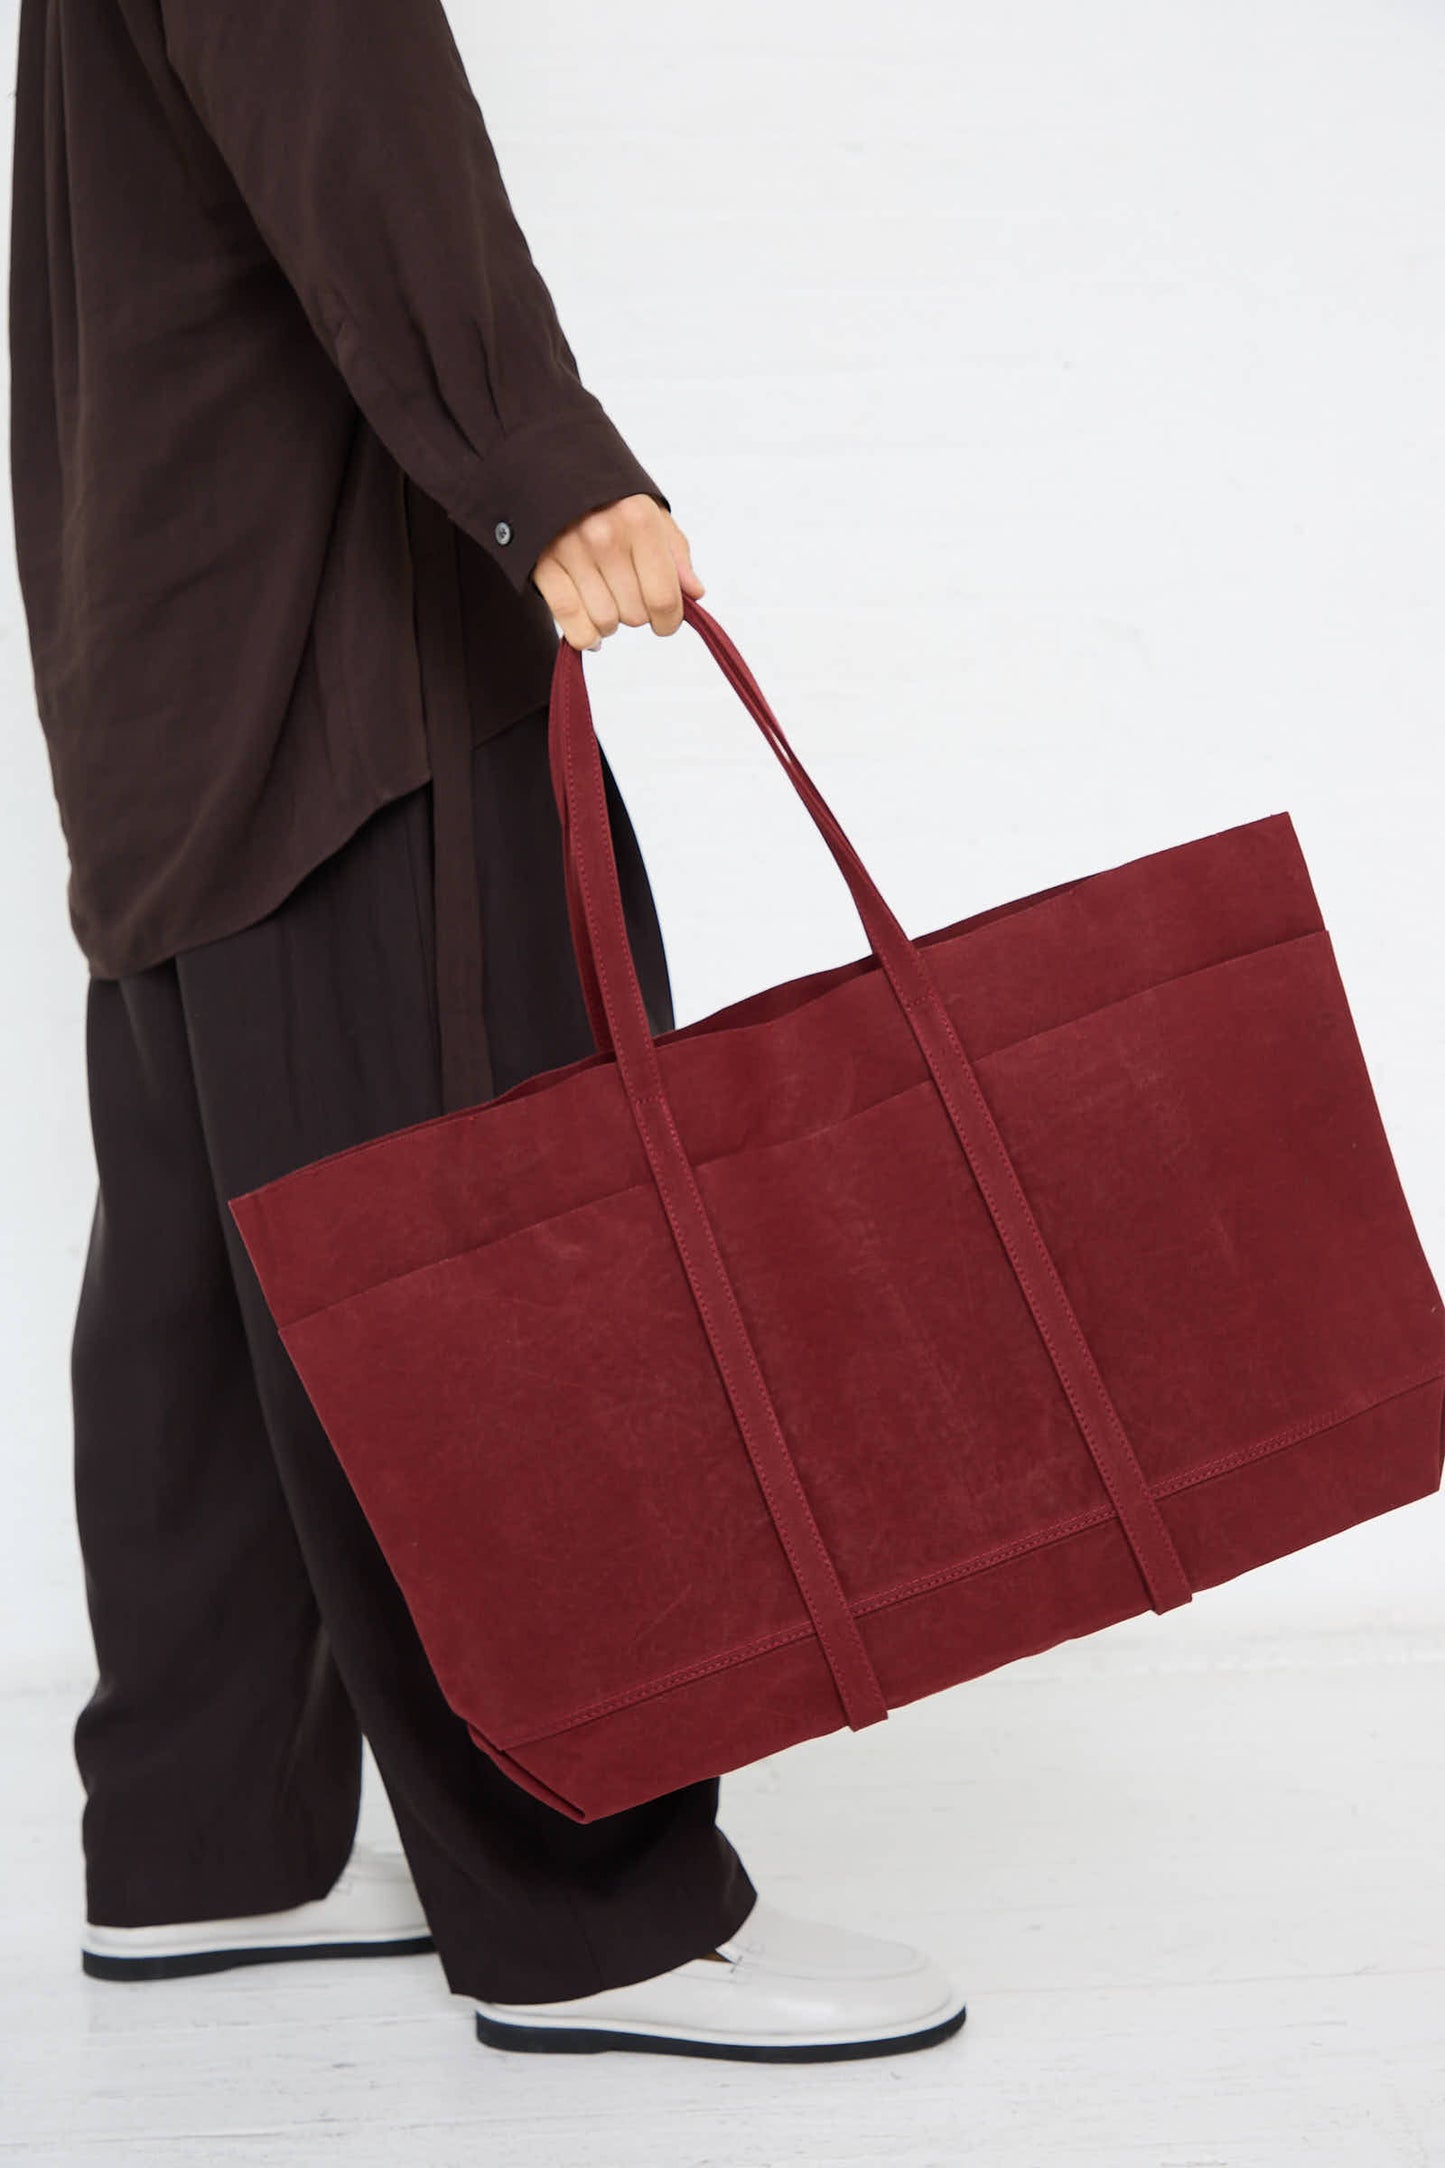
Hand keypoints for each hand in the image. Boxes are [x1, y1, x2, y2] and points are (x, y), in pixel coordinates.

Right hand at [530, 493, 704, 651]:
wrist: (554, 475)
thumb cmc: (610, 501)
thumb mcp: (651, 514)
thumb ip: (676, 554)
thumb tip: (695, 592)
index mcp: (639, 520)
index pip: (664, 597)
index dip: (669, 621)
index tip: (665, 623)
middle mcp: (605, 535)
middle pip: (635, 615)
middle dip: (637, 613)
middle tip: (627, 595)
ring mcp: (571, 552)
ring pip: (605, 623)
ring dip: (609, 623)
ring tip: (605, 601)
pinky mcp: (543, 567)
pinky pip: (573, 625)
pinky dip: (584, 637)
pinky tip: (590, 629)